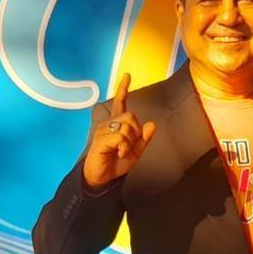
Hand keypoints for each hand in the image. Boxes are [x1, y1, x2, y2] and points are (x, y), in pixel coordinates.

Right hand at [82, 73, 155, 188]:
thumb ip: (144, 139)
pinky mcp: (100, 139)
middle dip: (135, 132)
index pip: (121, 103)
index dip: (124, 89)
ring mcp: (103, 131)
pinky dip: (123, 147)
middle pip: (130, 116)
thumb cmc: (116, 163)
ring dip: (129, 142)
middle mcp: (108, 124)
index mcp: (116, 125)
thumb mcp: (135, 152)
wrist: (102, 178)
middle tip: (128, 146)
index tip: (127, 75)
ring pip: (126, 127)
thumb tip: (151, 124)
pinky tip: (118, 153)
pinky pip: (120, 137)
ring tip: (122, 152)